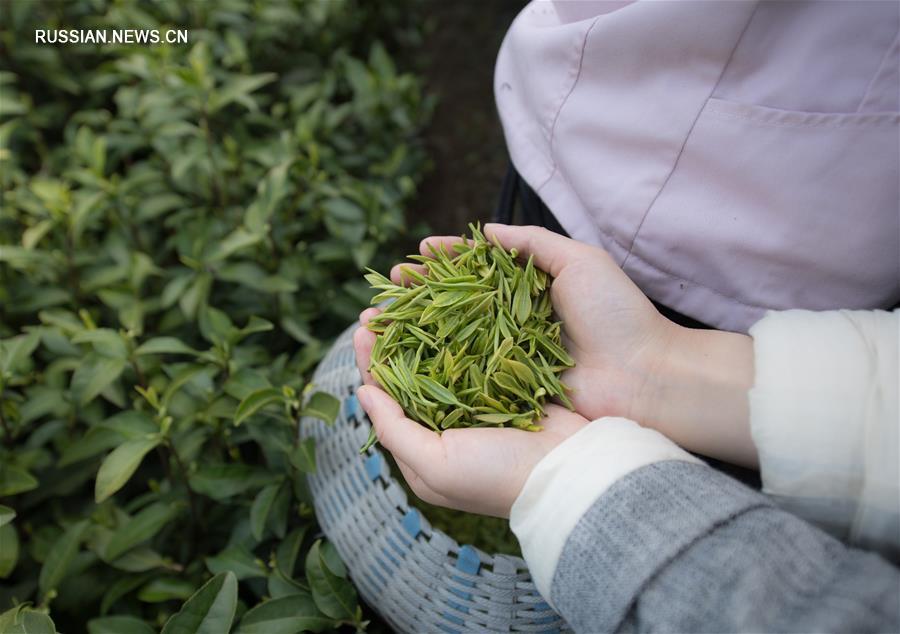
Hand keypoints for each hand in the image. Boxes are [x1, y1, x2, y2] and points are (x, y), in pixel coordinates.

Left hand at [354, 308, 588, 517]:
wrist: (568, 472)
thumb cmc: (496, 476)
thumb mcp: (434, 465)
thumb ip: (394, 429)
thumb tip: (361, 392)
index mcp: (424, 451)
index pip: (386, 401)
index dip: (372, 364)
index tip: (363, 329)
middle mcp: (447, 427)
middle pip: (409, 376)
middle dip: (391, 342)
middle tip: (377, 307)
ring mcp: (477, 405)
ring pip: (440, 361)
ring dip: (421, 331)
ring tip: (405, 299)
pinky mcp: (505, 386)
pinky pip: (475, 355)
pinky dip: (460, 332)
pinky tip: (448, 307)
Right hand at [367, 224, 757, 467]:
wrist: (644, 377)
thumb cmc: (617, 315)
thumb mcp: (580, 261)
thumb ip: (532, 242)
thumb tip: (484, 230)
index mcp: (530, 287)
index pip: (478, 267)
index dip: (447, 259)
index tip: (418, 252)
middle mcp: (513, 319)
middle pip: (457, 300)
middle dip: (421, 291)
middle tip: (390, 283)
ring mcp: (509, 354)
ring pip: (454, 334)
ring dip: (417, 325)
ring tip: (383, 316)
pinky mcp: (508, 386)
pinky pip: (467, 371)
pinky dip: (435, 362)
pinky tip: (405, 354)